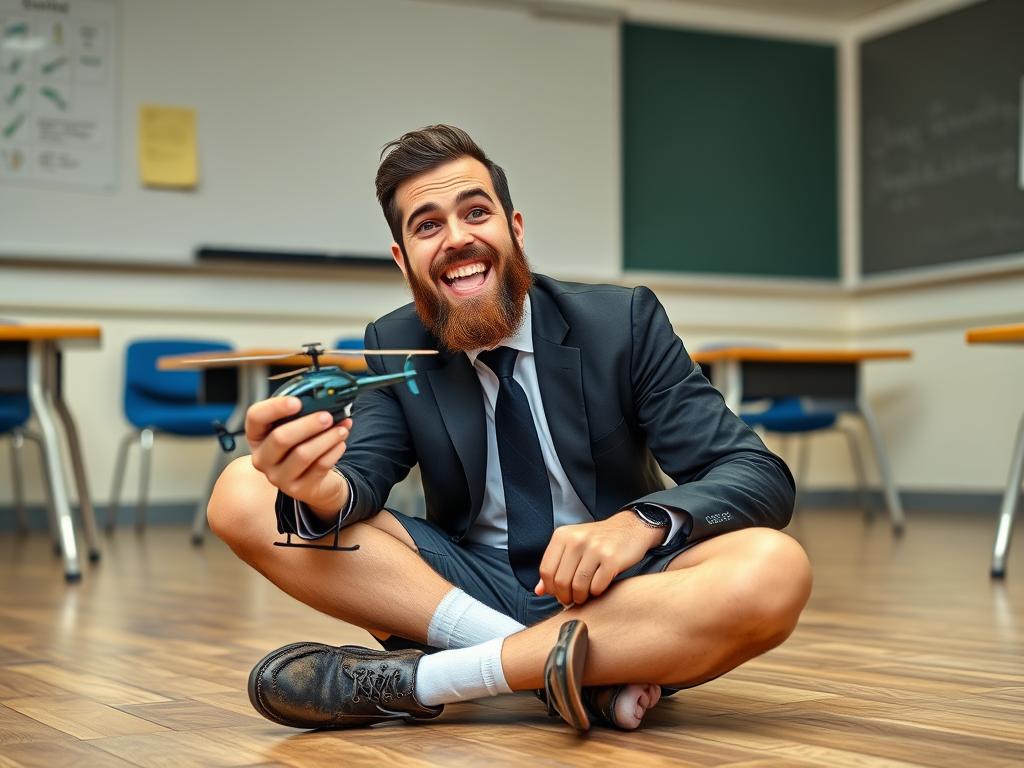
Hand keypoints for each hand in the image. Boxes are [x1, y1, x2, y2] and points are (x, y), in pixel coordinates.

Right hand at [246, 396, 351, 518]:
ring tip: (342, 429)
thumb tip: (326, 399)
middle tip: (327, 416)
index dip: (275, 407)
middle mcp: (262, 458)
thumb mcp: (296, 429)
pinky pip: (319, 466)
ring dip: (326, 438)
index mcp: (257, 436)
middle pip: (280, 438)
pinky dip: (333, 452)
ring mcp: (279, 477)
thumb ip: (302, 414)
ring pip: (303, 454)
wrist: (315, 482)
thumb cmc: (303, 446)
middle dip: (308, 425)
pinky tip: (341, 443)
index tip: (297, 401)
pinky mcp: (299, 489)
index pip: (255, 417)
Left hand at [535, 511, 663, 605]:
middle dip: (566, 596)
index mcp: (563, 535)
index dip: (551, 588)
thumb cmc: (599, 540)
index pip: (546, 570)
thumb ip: (555, 566)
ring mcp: (595, 548)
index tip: (558, 593)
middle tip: (572, 598)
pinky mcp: (612, 559)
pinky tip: (599, 586)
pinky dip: (596, 592)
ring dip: (581, 597)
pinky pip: (597, 587)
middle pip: (561, 581)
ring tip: (585, 594)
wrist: (630, 528)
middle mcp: (577, 540)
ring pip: (578, 586)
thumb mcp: (572, 546)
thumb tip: (539, 590)